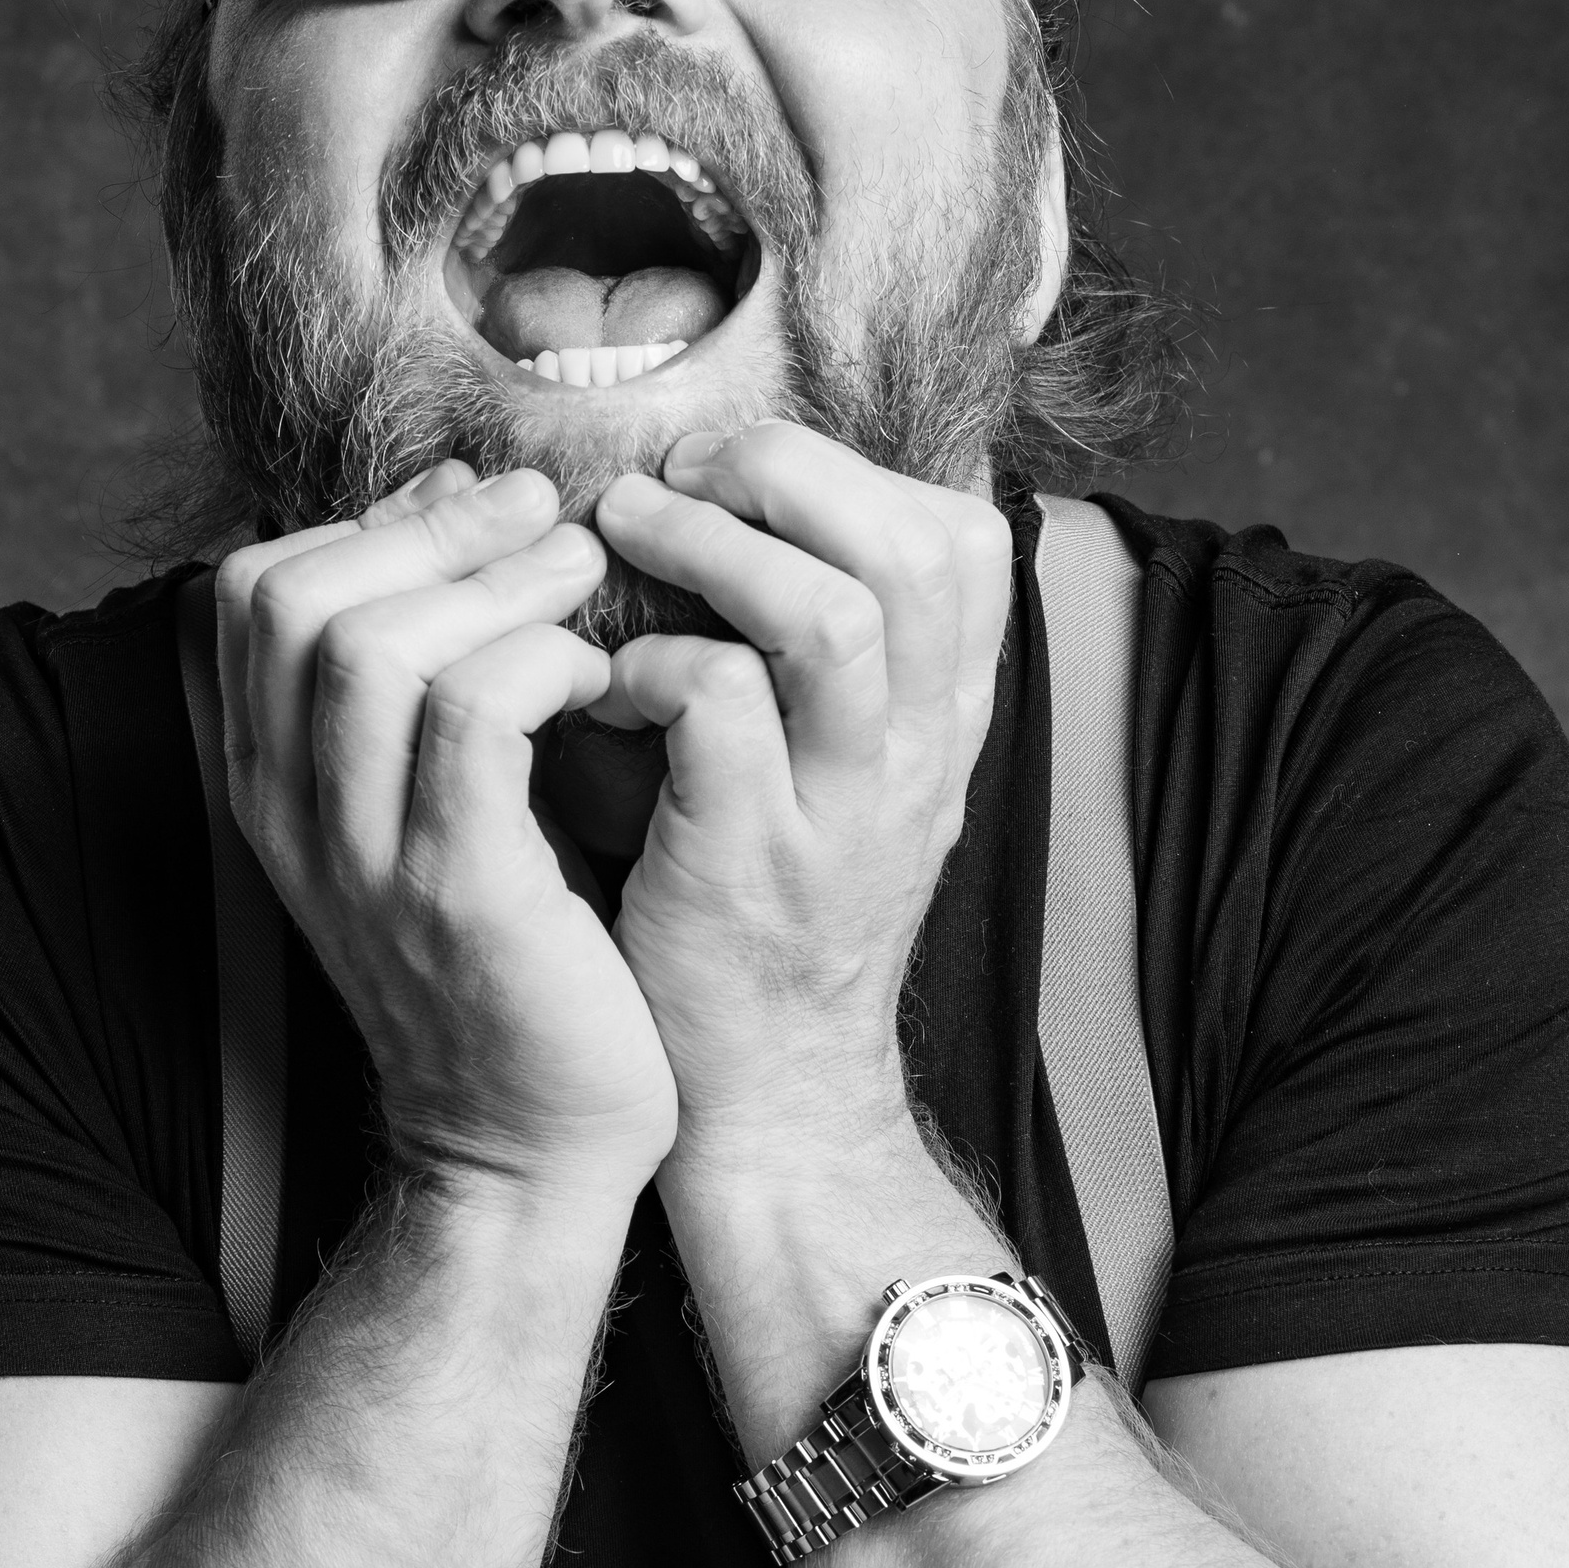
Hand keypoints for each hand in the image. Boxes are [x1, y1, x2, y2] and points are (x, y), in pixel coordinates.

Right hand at [217, 465, 676, 1214]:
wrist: (530, 1150)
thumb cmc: (518, 958)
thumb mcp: (447, 800)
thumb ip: (435, 665)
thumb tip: (459, 505)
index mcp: (276, 784)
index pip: (254, 592)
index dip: (370, 520)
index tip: (482, 513)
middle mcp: (293, 815)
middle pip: (289, 596)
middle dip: (428, 529)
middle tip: (544, 517)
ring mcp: (362, 859)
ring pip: (371, 645)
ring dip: (494, 581)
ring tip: (584, 579)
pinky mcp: (456, 895)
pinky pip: (474, 717)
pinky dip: (541, 662)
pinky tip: (602, 682)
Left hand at [590, 422, 1010, 1184]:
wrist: (767, 1094)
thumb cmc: (767, 910)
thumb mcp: (842, 778)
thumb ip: (831, 666)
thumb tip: (750, 511)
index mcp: (942, 722)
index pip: (966, 541)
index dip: (854, 473)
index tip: (744, 476)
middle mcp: (916, 756)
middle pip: (911, 549)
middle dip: (784, 473)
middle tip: (678, 473)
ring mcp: (842, 810)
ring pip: (828, 614)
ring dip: (711, 546)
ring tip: (624, 532)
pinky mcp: (750, 860)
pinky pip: (720, 704)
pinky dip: (650, 663)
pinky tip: (602, 686)